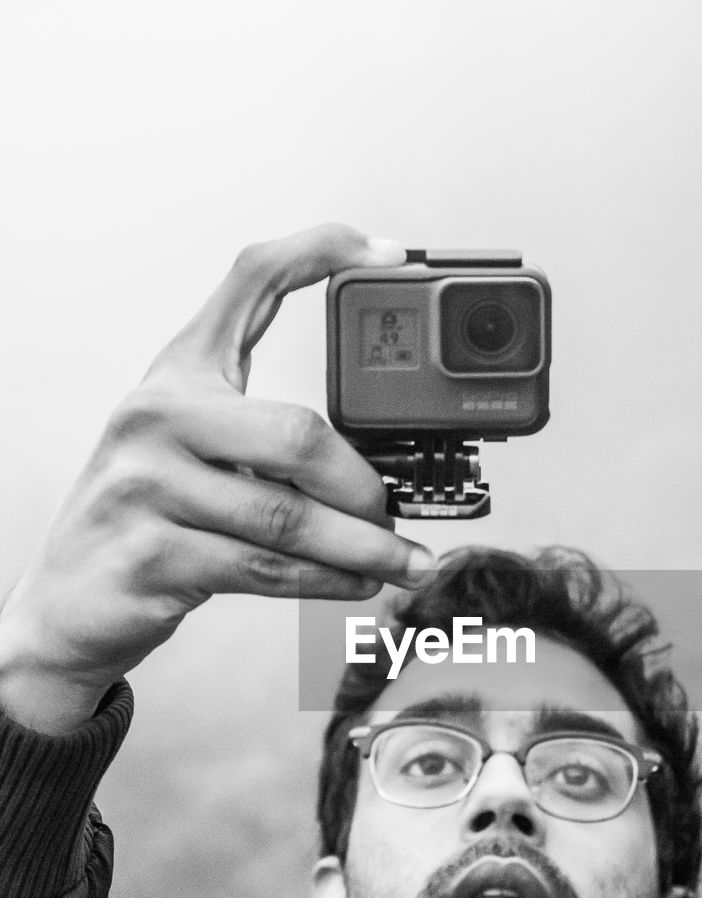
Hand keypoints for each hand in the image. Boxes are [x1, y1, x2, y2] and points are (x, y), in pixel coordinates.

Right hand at [0, 224, 434, 731]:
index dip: (321, 253)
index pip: (252, 281)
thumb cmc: (143, 521)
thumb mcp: (193, 450)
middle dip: (361, 486)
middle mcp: (158, 417)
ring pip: (286, 516)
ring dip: (360, 549)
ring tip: (396, 561)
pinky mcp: (153, 554)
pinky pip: (264, 569)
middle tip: (390, 513)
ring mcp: (149, 485)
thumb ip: (265, 432)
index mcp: (179, 375)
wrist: (68, 603)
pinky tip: (355, 584)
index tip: (389, 255)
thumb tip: (371, 457)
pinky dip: (325, 582)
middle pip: (296, 434)